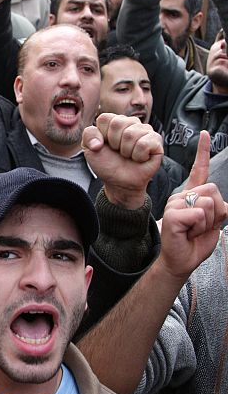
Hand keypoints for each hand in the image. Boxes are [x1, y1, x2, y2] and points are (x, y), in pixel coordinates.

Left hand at [83, 113, 163, 207]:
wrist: (120, 182)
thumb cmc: (107, 164)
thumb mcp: (90, 150)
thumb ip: (88, 136)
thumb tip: (98, 141)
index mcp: (114, 121)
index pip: (105, 118)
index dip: (103, 135)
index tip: (106, 145)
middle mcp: (130, 122)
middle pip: (118, 124)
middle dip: (115, 143)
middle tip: (119, 152)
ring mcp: (145, 130)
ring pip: (131, 134)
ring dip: (126, 151)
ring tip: (129, 155)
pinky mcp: (156, 140)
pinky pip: (144, 144)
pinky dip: (138, 156)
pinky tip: (139, 158)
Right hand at [158, 132, 226, 280]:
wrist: (181, 261)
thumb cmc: (195, 241)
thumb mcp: (213, 222)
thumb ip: (218, 208)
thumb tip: (221, 203)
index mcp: (191, 194)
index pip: (199, 168)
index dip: (203, 150)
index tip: (205, 133)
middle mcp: (181, 195)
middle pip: (213, 190)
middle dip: (216, 212)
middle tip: (201, 225)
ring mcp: (175, 203)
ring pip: (207, 203)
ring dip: (208, 222)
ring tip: (194, 230)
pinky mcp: (173, 214)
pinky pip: (199, 214)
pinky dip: (199, 226)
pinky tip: (188, 232)